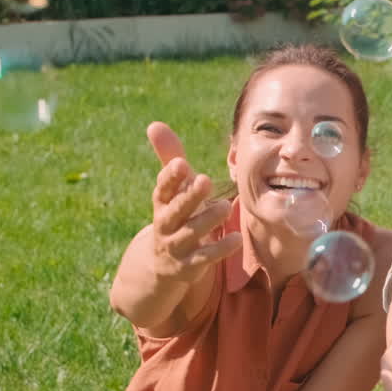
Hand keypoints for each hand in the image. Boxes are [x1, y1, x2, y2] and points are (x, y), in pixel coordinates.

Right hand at [147, 121, 241, 283]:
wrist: (160, 265)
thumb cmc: (175, 215)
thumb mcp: (172, 189)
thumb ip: (169, 158)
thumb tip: (155, 124)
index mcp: (161, 204)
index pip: (162, 189)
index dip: (170, 177)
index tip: (181, 163)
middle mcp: (165, 225)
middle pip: (176, 210)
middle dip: (189, 196)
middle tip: (205, 180)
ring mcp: (175, 247)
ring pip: (191, 233)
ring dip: (207, 220)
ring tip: (226, 206)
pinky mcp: (188, 267)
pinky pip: (204, 258)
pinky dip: (220, 249)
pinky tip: (237, 238)